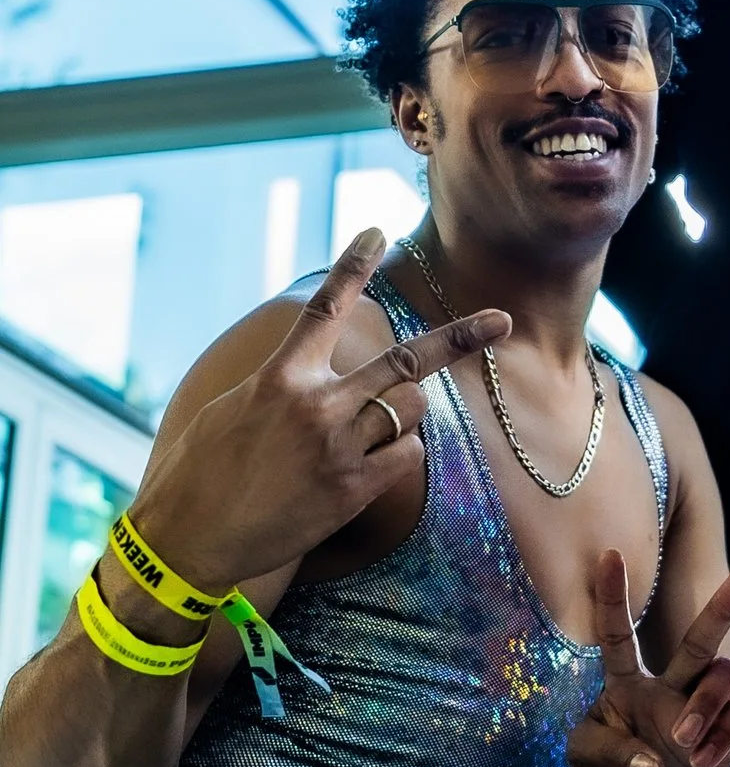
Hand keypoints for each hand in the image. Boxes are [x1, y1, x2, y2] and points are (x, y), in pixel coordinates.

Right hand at [133, 231, 506, 593]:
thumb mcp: (233, 408)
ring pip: (412, 410)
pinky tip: (370, 466)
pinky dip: (401, 453)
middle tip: (501, 320)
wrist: (190, 536)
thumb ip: (282, 383)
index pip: (326, 308)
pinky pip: (407, 456)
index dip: (353, 266)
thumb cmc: (201, 470)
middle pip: (404, 361)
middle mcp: (316, 404)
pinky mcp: (353, 490)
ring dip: (407, 412)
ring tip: (371, 429)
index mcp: (281, 376)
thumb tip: (311, 371)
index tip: (377, 231)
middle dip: (459, 340)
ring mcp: (339, 448)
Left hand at [566, 553, 729, 766]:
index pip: (617, 636)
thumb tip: (653, 764)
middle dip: (726, 604)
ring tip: (684, 743)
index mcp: (626, 683)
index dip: (612, 597)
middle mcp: (668, 685)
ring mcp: (699, 707)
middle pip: (701, 638)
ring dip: (703, 705)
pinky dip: (719, 740)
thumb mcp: (586, 766)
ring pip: (720, 676)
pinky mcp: (724, 731)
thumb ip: (610, 756)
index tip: (610, 554)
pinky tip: (700, 763)